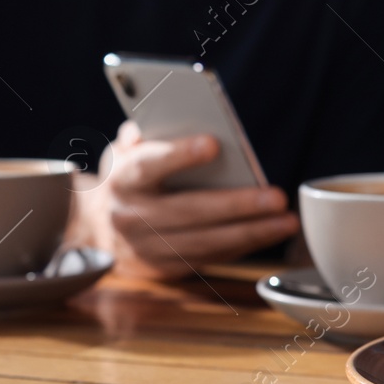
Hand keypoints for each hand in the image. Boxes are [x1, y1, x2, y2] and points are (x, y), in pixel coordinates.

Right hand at [74, 121, 298, 279]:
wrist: (97, 229)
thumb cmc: (127, 179)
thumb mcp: (125, 151)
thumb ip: (143, 133)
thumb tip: (164, 114)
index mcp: (122, 178)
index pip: (149, 165)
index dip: (179, 154)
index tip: (213, 143)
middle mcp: (131, 216)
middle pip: (188, 211)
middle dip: (236, 205)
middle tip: (275, 196)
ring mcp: (147, 248)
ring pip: (204, 243)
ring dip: (250, 233)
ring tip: (286, 220)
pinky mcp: (164, 269)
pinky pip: (209, 258)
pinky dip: (242, 246)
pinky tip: (270, 232)